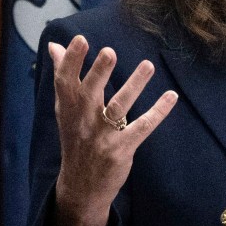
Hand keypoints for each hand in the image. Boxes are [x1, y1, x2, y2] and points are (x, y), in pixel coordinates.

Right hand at [46, 37, 177, 225]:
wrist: (81, 186)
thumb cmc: (75, 139)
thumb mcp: (65, 110)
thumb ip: (63, 76)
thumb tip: (54, 45)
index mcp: (67, 108)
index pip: (65, 81)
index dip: (72, 60)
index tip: (80, 39)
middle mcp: (82, 120)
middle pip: (90, 93)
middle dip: (99, 73)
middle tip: (110, 52)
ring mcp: (102, 136)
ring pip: (119, 107)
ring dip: (134, 86)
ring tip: (148, 65)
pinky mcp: (121, 149)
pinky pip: (142, 127)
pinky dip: (158, 111)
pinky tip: (171, 96)